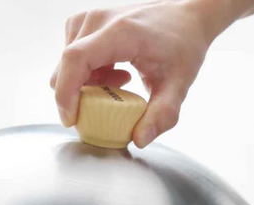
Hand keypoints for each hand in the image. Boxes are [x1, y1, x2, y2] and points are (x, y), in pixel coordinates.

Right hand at [51, 1, 229, 147]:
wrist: (188, 16)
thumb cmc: (183, 43)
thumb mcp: (178, 84)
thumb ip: (162, 115)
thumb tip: (140, 138)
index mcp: (120, 32)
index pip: (75, 60)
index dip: (66, 93)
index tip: (72, 119)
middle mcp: (100, 20)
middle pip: (66, 66)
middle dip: (80, 95)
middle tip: (111, 102)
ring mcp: (91, 18)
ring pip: (67, 64)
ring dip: (86, 84)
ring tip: (118, 83)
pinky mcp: (88, 23)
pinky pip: (73, 57)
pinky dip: (87, 73)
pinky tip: (112, 74)